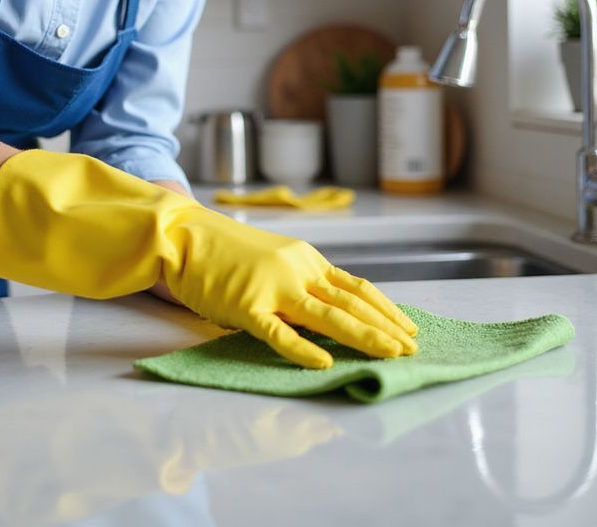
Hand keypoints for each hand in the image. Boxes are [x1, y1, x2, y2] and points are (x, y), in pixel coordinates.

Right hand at [161, 207, 417, 368]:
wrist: (184, 234)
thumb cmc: (224, 249)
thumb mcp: (274, 258)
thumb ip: (301, 281)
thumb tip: (331, 314)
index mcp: (306, 259)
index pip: (356, 287)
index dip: (385, 309)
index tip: (409, 328)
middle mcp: (297, 270)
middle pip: (350, 302)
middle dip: (385, 327)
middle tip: (412, 349)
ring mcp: (273, 288)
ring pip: (326, 316)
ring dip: (362, 336)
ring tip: (389, 354)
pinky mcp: (246, 306)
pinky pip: (279, 332)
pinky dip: (303, 348)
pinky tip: (325, 362)